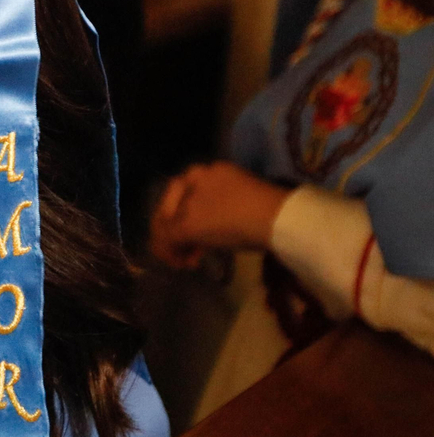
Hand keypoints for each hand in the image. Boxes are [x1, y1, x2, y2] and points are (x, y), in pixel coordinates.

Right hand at [150, 162, 288, 268]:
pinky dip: (213, 232)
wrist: (279, 219)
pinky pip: (219, 214)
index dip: (160, 238)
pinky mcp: (248, 196)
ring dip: (194, 238)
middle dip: (178, 239)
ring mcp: (230, 183)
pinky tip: (216, 246)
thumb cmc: (228, 220)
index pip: (163, 210)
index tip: (168, 260)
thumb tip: (156, 246)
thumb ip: (166, 237)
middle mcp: (207, 174)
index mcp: (190, 175)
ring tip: (197, 258)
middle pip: (182, 212)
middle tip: (183, 262)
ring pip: (201, 214)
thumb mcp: (189, 228)